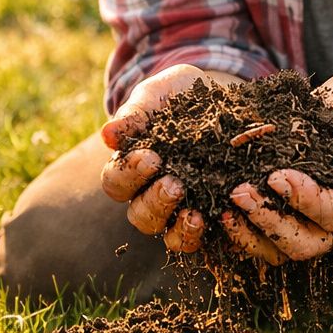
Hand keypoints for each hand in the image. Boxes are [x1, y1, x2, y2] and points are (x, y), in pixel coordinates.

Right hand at [98, 64, 212, 252]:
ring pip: (167, 233)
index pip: (116, 182)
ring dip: (178, 227)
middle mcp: (151, 194)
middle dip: (155, 201)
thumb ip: (136, 113)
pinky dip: (206, 233)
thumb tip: (108, 135)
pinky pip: (200, 238)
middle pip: (140, 215)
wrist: (225, 98)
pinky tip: (218, 218)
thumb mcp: (159, 94)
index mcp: (131, 167)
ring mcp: (181, 208)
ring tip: (195, 213)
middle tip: (174, 183)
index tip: (151, 157)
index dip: (129, 175)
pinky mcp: (210, 214)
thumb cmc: (182, 94)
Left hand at [223, 70, 332, 263]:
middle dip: (271, 222)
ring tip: (226, 206)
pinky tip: (224, 212)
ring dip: (252, 233)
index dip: (305, 199)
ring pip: (285, 251)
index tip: (276, 175)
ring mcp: (320, 226)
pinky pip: (269, 242)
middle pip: (308, 243)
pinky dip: (245, 233)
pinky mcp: (297, 221)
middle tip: (241, 192)